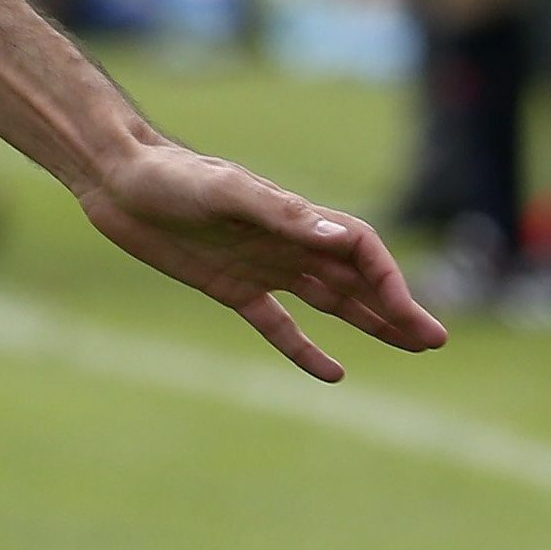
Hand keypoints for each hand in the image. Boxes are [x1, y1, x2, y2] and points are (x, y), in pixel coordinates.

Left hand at [73, 137, 442, 380]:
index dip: (388, 281)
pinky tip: (333, 373)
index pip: (359, 249)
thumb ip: (279, 213)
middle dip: (395, 308)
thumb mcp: (223, 190)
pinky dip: (304, 348)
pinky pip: (277, 324)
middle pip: (356, 280)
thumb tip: (337, 236)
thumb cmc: (169, 176)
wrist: (116, 179)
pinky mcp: (229, 286)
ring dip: (369, 323)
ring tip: (411, 347)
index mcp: (293, 218)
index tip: (409, 315)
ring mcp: (260, 266)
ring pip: (329, 301)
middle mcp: (286, 243)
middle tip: (434, 341)